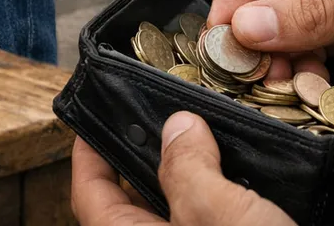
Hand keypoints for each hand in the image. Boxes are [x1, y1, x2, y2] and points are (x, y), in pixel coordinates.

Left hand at [72, 112, 294, 225]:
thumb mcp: (222, 216)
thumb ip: (190, 170)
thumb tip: (177, 127)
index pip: (90, 197)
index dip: (88, 156)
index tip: (94, 120)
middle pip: (134, 206)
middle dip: (149, 160)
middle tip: (166, 119)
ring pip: (178, 216)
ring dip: (193, 179)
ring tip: (211, 139)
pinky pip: (210, 225)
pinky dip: (221, 201)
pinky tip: (245, 180)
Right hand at [207, 0, 333, 106]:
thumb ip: (318, 12)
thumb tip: (251, 21)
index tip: (223, 20)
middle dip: (259, 27)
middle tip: (244, 65)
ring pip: (296, 27)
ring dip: (282, 56)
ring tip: (278, 85)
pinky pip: (322, 55)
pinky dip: (307, 74)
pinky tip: (307, 90)